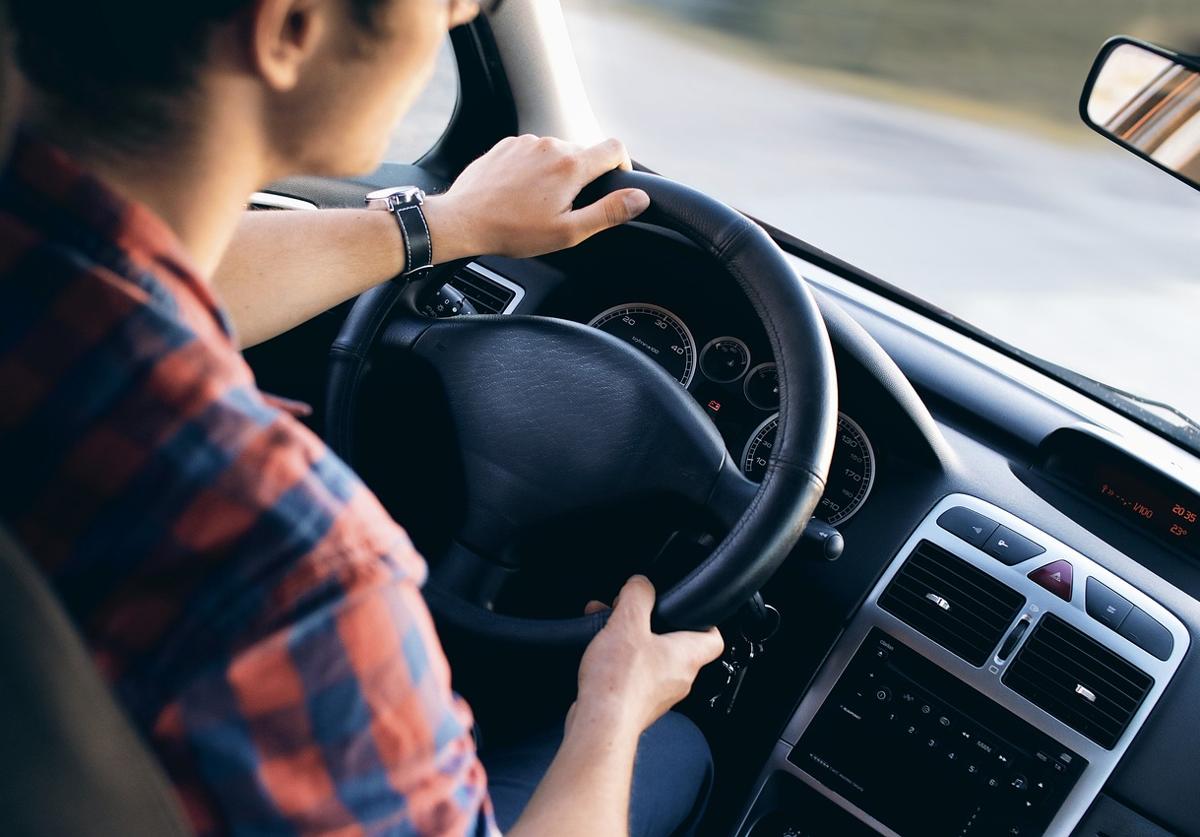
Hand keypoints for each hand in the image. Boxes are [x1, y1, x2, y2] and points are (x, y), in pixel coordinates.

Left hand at [422, 135, 650, 261]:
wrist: (463, 220)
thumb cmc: (513, 230)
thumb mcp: (568, 231)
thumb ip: (608, 212)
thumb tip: (639, 198)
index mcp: (571, 165)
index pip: (615, 149)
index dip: (622, 166)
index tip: (615, 184)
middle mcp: (551, 145)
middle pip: (584, 153)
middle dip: (583, 178)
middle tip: (566, 208)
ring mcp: (526, 142)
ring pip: (557, 153)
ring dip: (557, 173)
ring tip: (538, 203)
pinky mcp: (507, 145)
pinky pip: (532, 152)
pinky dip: (534, 169)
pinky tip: (520, 193)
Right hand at [573, 576, 723, 737]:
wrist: (599, 726)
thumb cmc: (619, 683)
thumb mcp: (628, 623)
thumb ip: (638, 596)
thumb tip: (641, 584)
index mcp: (687, 657)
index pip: (714, 638)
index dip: (705, 620)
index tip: (690, 609)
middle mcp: (678, 679)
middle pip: (675, 645)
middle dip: (651, 626)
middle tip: (632, 614)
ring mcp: (658, 695)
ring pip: (651, 660)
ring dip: (630, 641)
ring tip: (607, 629)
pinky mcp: (637, 706)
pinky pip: (633, 677)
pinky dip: (618, 662)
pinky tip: (598, 654)